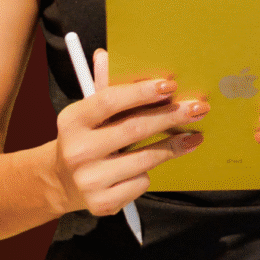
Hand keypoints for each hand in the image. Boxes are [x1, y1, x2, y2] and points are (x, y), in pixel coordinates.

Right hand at [54, 49, 208, 215]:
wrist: (61, 181)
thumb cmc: (85, 136)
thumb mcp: (88, 111)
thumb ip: (103, 85)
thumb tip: (106, 55)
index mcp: (73, 120)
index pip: (110, 100)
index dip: (142, 91)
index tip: (170, 85)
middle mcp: (77, 150)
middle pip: (134, 129)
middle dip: (171, 116)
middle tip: (198, 108)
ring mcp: (88, 180)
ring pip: (144, 160)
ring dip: (173, 146)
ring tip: (194, 136)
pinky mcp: (100, 203)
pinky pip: (140, 183)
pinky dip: (150, 172)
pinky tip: (152, 165)